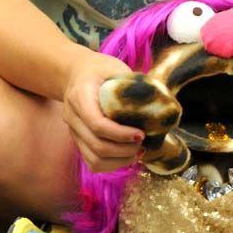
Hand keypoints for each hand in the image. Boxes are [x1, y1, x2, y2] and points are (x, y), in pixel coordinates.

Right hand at [62, 48, 144, 172]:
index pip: (97, 124)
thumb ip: (133, 84)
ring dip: (120, 161)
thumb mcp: (116, 68)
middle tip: (144, 143)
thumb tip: (160, 101)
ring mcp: (73, 132)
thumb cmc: (100, 69)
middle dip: (124, 150)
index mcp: (80, 96)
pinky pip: (93, 162)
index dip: (121, 134)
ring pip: (94, 160)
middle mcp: (72, 117)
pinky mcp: (79, 141)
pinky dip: (112, 164)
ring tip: (138, 152)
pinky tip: (128, 155)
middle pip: (97, 146)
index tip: (141, 134)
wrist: (74, 73)